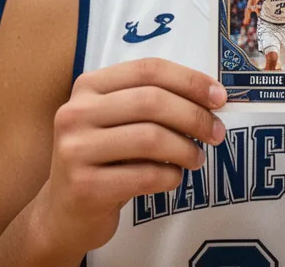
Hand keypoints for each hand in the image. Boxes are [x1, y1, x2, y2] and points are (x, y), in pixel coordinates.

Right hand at [39, 59, 226, 253]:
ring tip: (197, 158)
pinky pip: (145, 175)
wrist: (64, 214)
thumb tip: (212, 96)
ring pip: (151, 138)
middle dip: (194, 116)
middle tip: (217, 132)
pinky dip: (170, 176)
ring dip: (186, 149)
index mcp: (88, 86)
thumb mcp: (119, 121)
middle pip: (152, 101)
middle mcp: (76, 112)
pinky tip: (173, 178)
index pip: (148, 69)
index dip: (189, 80)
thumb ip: (154, 102)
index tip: (220, 96)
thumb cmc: (105, 160)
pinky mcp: (84, 187)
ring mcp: (75, 150)